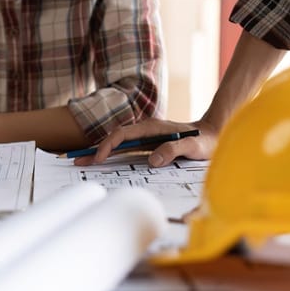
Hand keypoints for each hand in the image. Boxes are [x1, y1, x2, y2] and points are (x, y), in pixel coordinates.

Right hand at [73, 118, 218, 166]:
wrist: (213, 134)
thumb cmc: (205, 140)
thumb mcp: (193, 146)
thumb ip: (174, 151)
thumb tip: (152, 160)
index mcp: (151, 128)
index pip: (122, 135)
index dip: (108, 146)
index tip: (98, 158)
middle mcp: (144, 130)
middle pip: (114, 138)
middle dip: (95, 149)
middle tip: (76, 159)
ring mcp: (144, 137)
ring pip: (117, 144)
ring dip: (99, 152)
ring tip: (82, 161)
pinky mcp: (146, 144)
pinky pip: (124, 149)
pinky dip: (110, 155)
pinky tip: (102, 162)